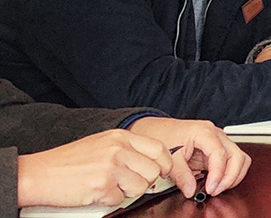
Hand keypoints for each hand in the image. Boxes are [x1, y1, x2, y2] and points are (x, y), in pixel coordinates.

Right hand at [16, 130, 172, 208]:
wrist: (37, 174)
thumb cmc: (66, 162)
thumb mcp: (101, 144)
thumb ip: (126, 149)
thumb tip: (152, 161)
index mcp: (120, 137)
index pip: (159, 149)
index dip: (166, 163)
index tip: (164, 172)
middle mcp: (118, 149)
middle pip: (153, 170)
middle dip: (144, 181)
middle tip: (126, 183)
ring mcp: (111, 167)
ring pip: (141, 187)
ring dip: (127, 192)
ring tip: (108, 186)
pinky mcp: (102, 186)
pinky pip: (120, 200)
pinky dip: (109, 201)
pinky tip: (95, 192)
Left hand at [127, 118, 249, 196]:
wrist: (159, 130)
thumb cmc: (164, 137)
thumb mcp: (169, 157)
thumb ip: (181, 175)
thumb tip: (191, 190)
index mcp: (204, 132)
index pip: (220, 154)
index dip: (218, 174)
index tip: (210, 188)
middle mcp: (217, 135)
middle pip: (237, 156)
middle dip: (230, 177)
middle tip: (215, 190)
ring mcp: (220, 141)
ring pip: (240, 159)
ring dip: (233, 176)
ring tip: (217, 188)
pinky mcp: (218, 149)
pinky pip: (232, 162)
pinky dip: (229, 174)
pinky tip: (217, 182)